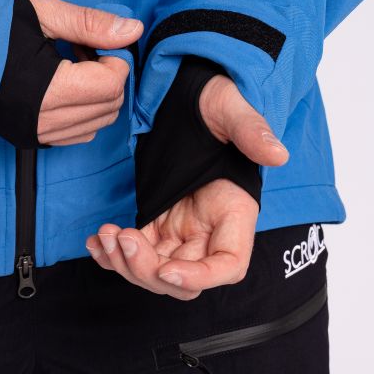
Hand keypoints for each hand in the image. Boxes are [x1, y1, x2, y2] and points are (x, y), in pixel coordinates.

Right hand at [21, 0, 142, 145]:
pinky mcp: (26, 136)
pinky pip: (73, 135)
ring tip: (70, 63)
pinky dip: (81, 111)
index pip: (111, 85)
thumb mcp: (41, 13)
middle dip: (107, 75)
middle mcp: (41, 120)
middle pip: (108, 106)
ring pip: (95, 124)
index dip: (115, 59)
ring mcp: (33, 132)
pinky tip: (62, 82)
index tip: (96, 39)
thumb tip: (132, 30)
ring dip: (96, 94)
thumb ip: (89, 24)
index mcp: (46, 89)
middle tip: (83, 47)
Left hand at [87, 73, 288, 297]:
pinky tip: (96, 242)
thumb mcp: (231, 108)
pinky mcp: (158, 223)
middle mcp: (210, 229)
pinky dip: (114, 255)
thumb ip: (251, 130)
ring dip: (127, 264)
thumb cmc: (214, 101)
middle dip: (151, 270)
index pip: (229, 265)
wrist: (187, 94)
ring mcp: (182, 230)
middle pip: (186, 278)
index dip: (200, 277)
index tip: (167, 269)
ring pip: (157, 271)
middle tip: (124, 240)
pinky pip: (138, 252)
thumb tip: (278, 154)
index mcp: (235, 211)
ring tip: (106, 236)